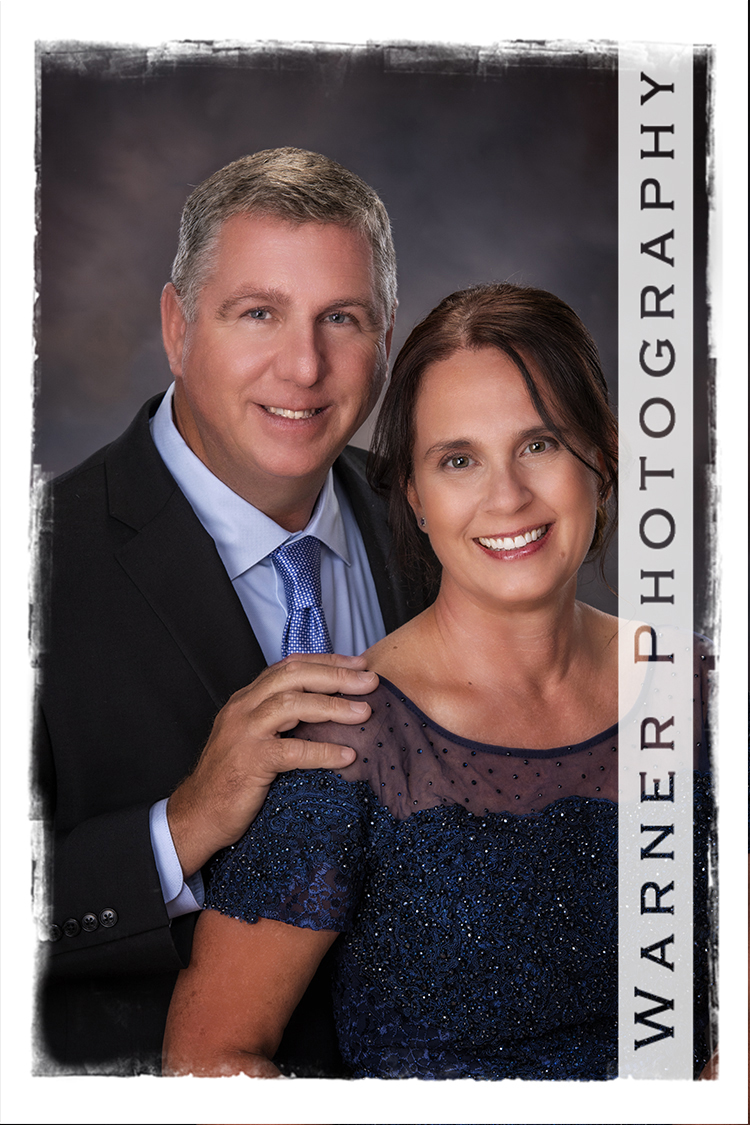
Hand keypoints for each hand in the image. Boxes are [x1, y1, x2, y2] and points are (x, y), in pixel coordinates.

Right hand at [167, 653, 376, 877]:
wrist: (198, 815)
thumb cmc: (233, 778)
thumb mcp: (256, 737)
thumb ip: (282, 720)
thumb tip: (330, 710)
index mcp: (247, 698)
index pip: (290, 666)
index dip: (326, 661)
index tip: (358, 664)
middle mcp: (243, 707)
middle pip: (294, 676)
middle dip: (335, 675)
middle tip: (369, 681)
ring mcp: (244, 733)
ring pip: (292, 704)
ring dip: (333, 706)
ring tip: (365, 712)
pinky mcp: (250, 762)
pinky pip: (292, 751)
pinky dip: (323, 751)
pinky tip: (347, 756)